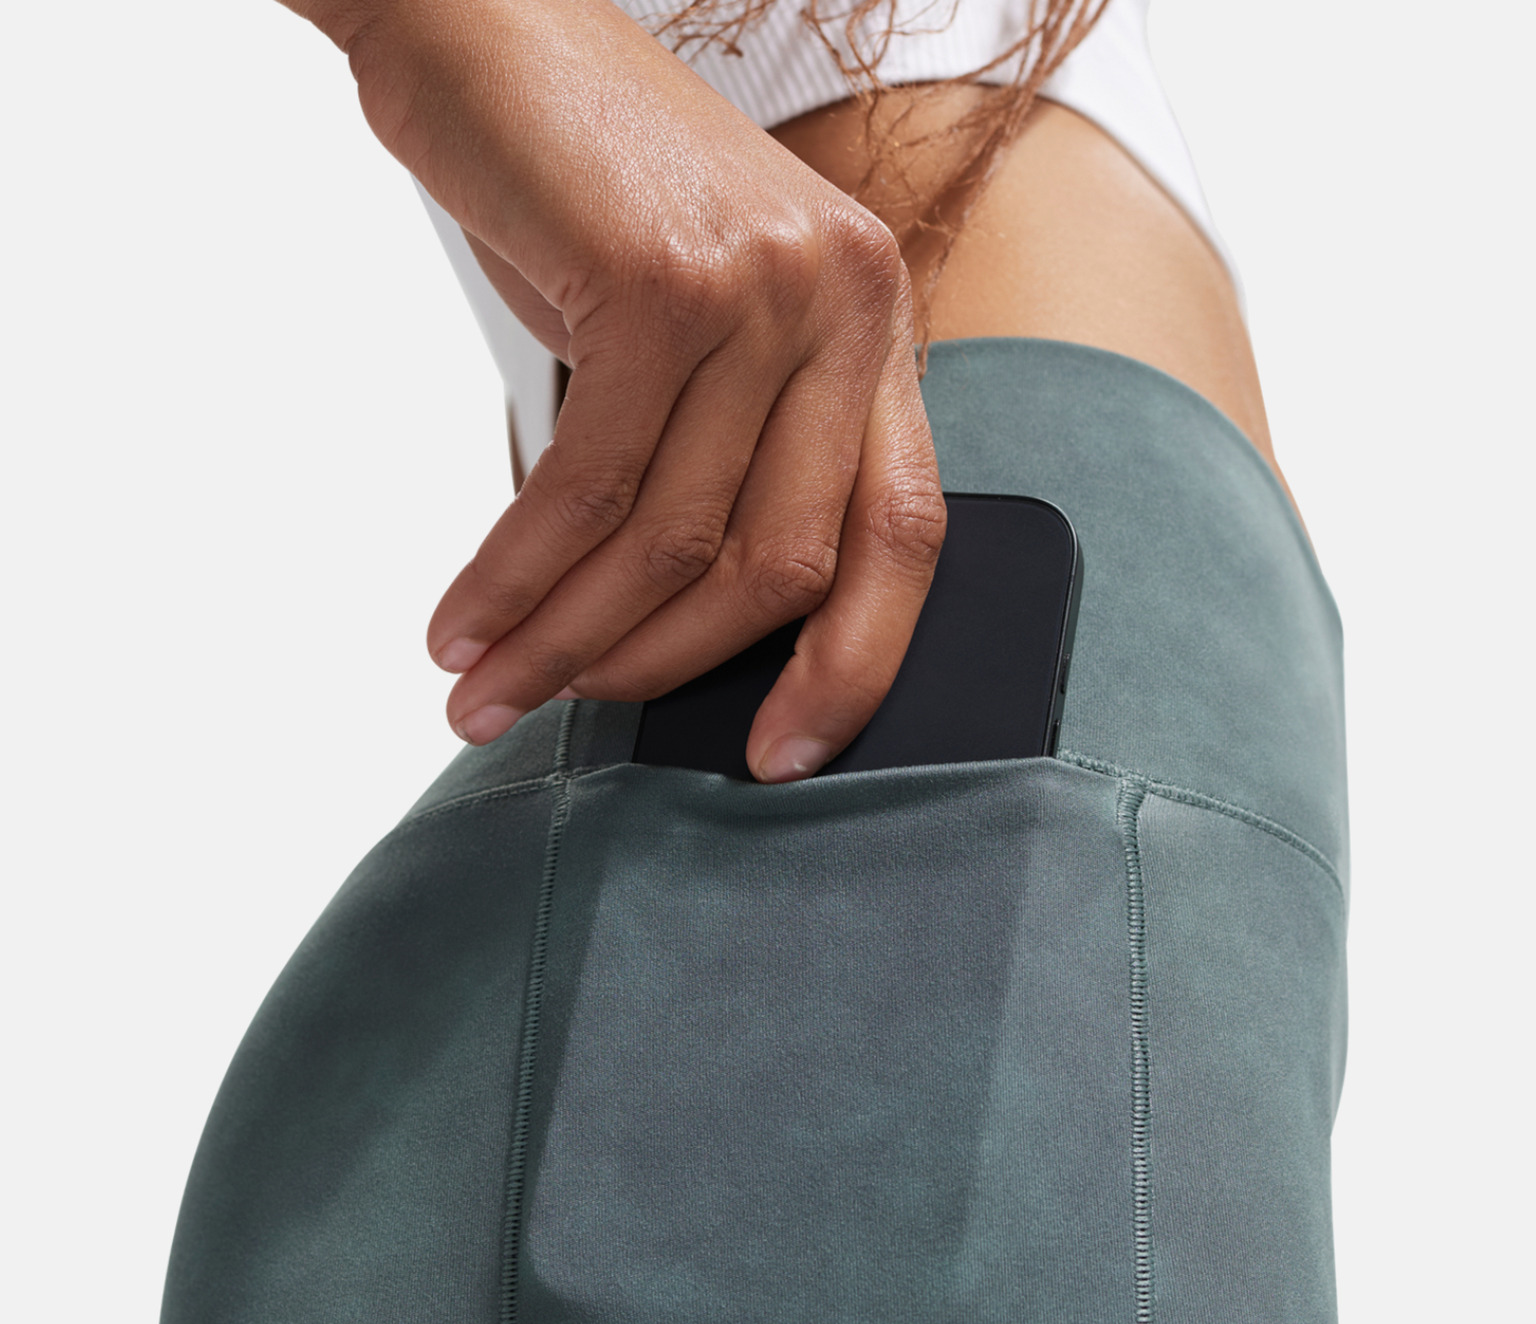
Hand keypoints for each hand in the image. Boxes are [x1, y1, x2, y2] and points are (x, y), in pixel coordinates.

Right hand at [322, 0, 945, 779]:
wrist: (484, 23)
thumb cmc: (585, 191)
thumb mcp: (697, 326)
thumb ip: (725, 456)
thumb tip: (678, 636)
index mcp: (875, 327)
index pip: (900, 539)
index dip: (850, 671)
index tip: (780, 760)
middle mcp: (846, 304)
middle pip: (777, 566)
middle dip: (655, 669)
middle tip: (551, 716)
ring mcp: (765, 287)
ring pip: (669, 540)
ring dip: (562, 640)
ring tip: (481, 691)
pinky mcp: (662, 282)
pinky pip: (585, 487)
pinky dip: (514, 576)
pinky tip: (463, 622)